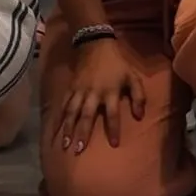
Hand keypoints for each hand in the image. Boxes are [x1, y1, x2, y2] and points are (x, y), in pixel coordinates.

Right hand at [49, 29, 139, 156]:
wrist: (95, 44)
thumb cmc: (117, 64)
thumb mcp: (133, 77)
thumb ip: (138, 97)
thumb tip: (140, 116)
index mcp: (110, 92)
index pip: (112, 114)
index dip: (113, 129)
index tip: (114, 145)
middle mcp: (93, 93)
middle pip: (87, 116)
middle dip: (82, 133)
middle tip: (78, 150)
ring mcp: (80, 91)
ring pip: (72, 112)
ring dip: (68, 128)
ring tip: (64, 144)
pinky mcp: (71, 88)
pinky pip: (64, 105)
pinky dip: (59, 117)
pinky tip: (56, 129)